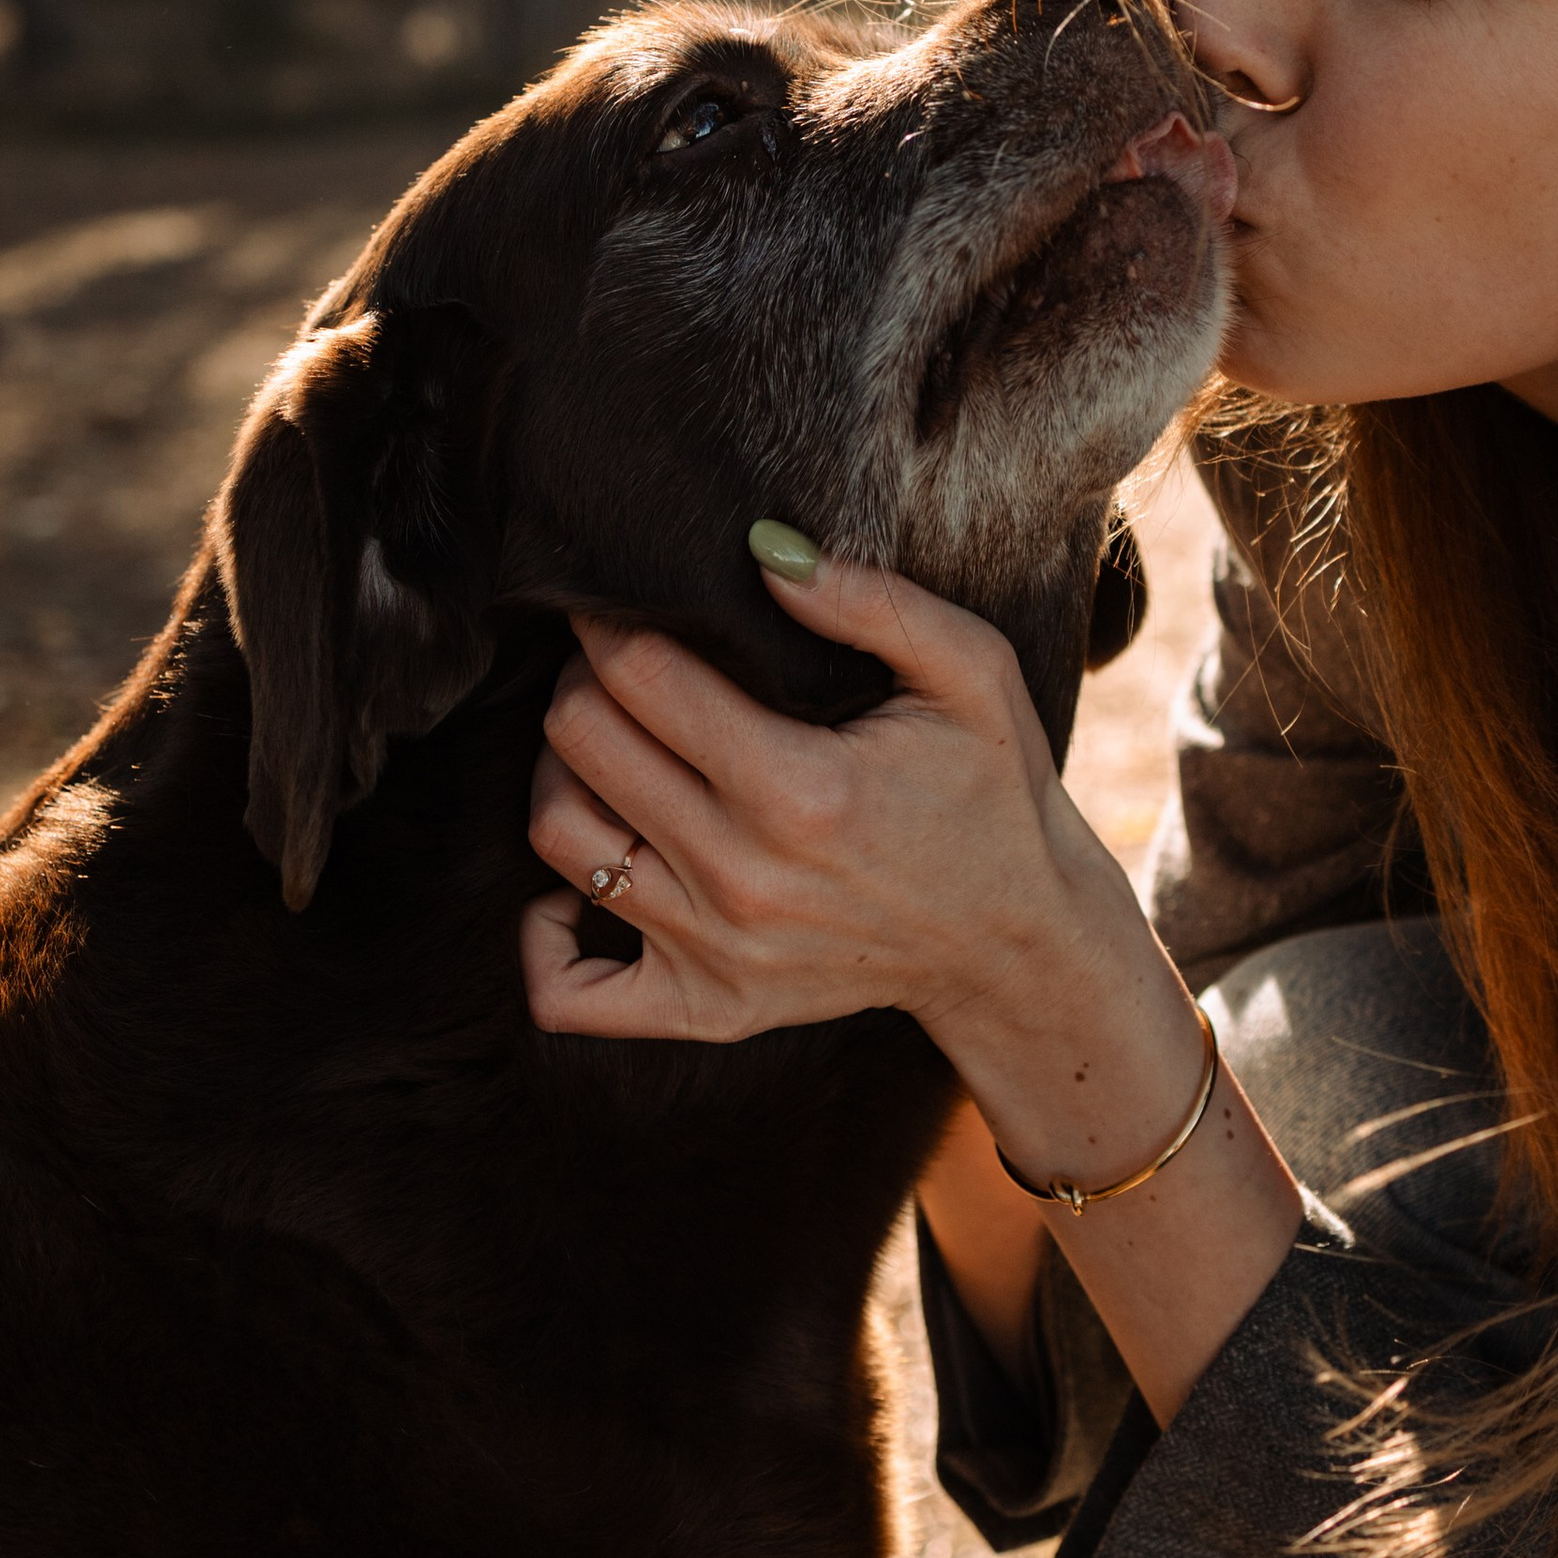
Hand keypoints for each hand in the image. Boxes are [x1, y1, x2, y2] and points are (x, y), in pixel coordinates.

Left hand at [521, 549, 1159, 1115]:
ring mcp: (717, 951)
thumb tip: (762, 550)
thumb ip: (870, 603)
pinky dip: (540, 937)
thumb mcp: (972, 673)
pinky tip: (573, 882)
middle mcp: (743, 876)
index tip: (621, 599)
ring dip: (561, 772)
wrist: (1016, 943)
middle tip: (620, 661)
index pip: (640, 674)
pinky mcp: (706, 1006)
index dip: (611, 619)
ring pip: (559, 837)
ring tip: (608, 742)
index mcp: (802, 788)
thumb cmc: (991, 794)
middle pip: (582, 743)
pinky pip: (567, 993)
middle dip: (584, 679)